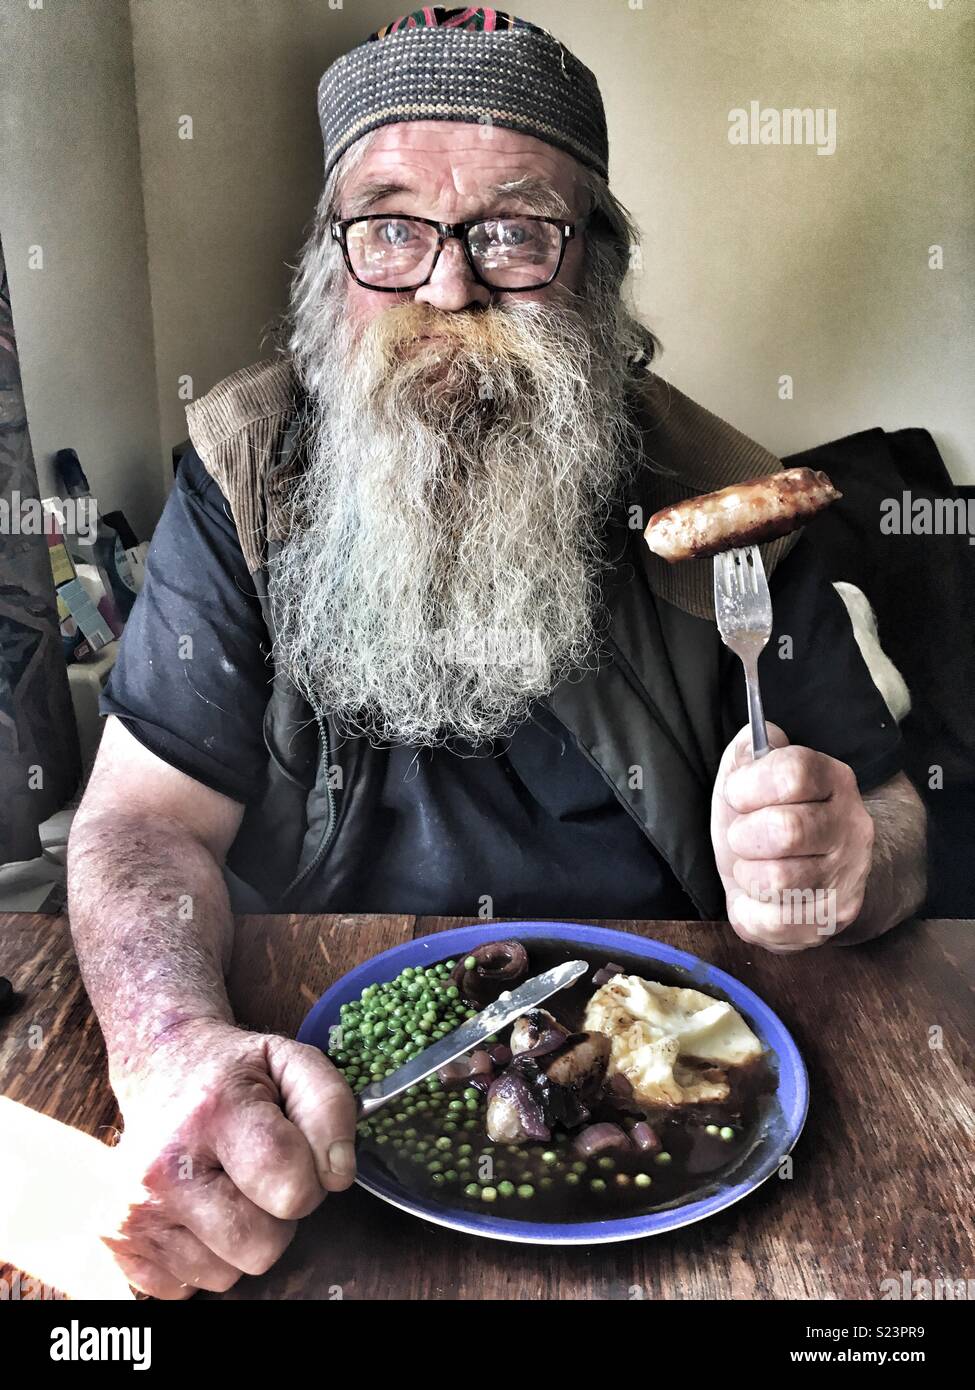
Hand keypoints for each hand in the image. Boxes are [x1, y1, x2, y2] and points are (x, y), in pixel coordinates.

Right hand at [102, 1018, 355, 1298]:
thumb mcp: (292, 1063)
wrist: (158, 1064)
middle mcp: (164, 1166)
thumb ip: (330, 1107)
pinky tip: (195, 1208)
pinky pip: (184, 1289)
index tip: (298, 1155)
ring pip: (225, 1275)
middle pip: (262, 1246)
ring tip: (223, 1186)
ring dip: (237, 1238)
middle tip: (257, 1174)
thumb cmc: (233, 1072)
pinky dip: (199, 1256)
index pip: (290, 1186)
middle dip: (275, 1216)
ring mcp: (133, 1208)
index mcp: (214, 1112)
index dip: (311, 1179)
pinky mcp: (115, 1238)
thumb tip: (337, 1174)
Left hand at [710, 723, 874, 951]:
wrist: (813, 876)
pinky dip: (749, 911)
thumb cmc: (769, 818)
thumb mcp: (753, 777)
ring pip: (777, 880)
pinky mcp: (832, 921)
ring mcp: (847, 877)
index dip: (749, 785)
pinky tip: (759, 899)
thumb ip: (749, 751)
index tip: (737, 795)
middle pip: (785, 830)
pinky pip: (772, 922)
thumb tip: (755, 739)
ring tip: (754, 868)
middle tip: (744, 838)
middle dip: (744, 836)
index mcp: (833, 780)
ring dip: (747, 875)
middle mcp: (851, 827)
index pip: (794, 772)